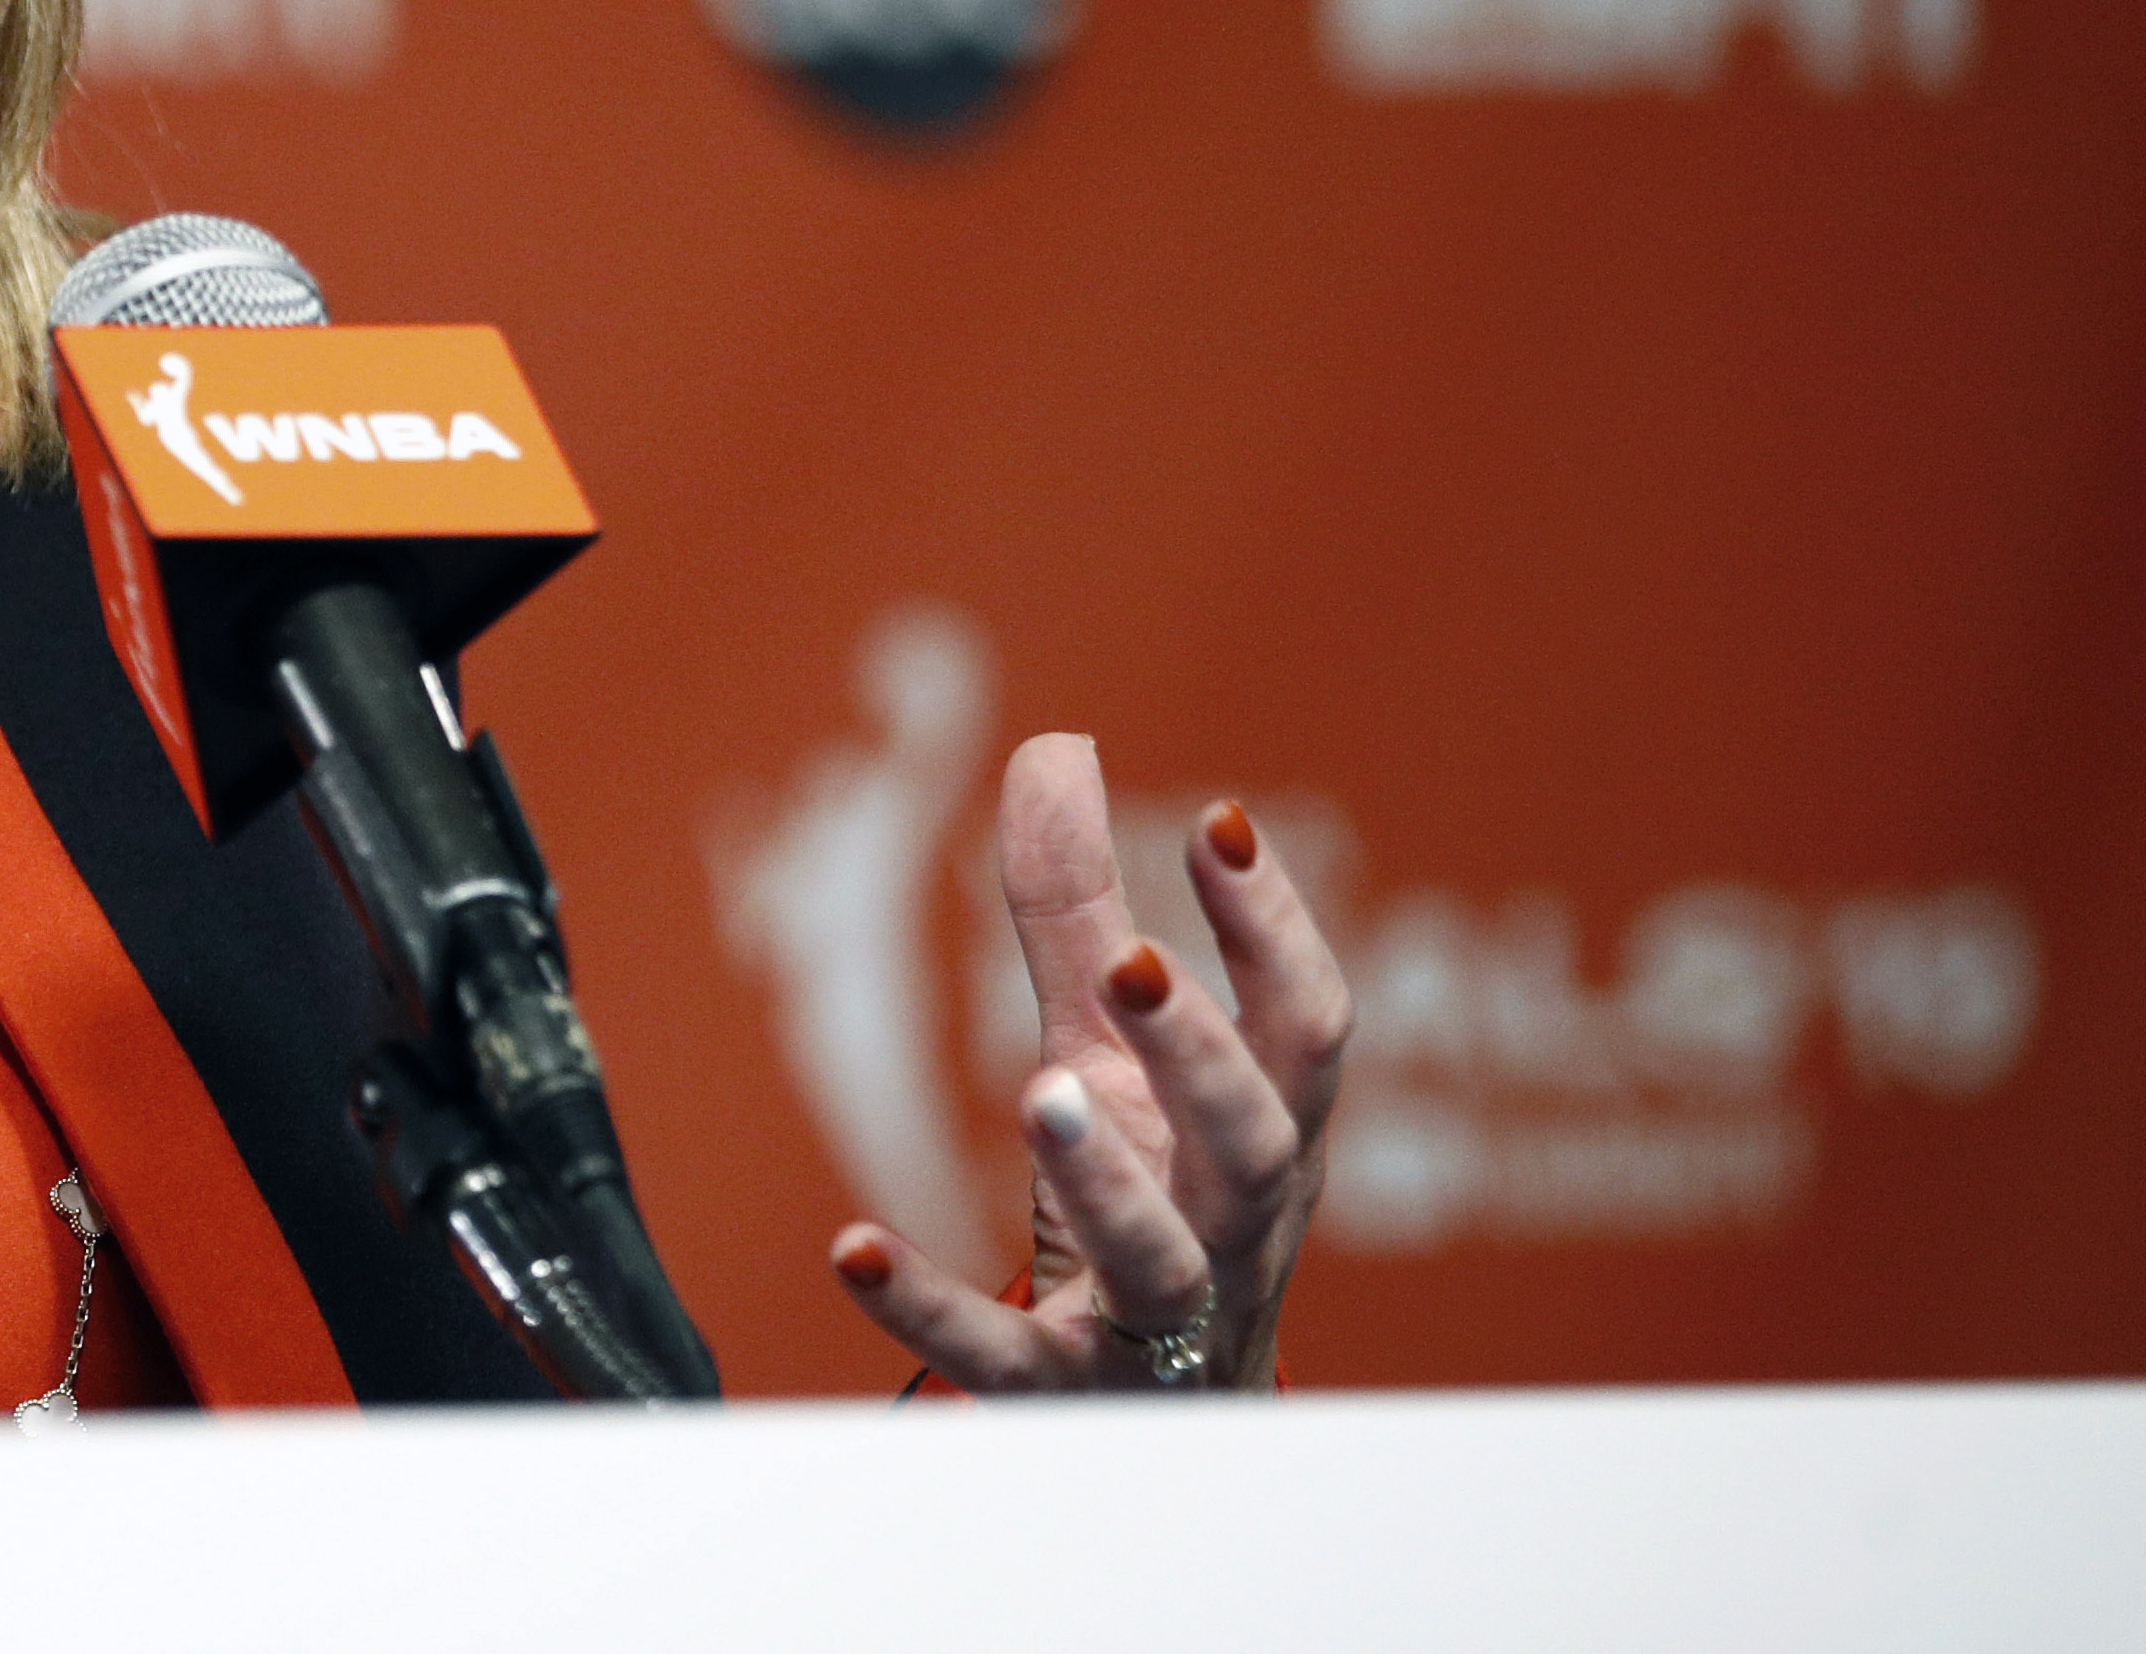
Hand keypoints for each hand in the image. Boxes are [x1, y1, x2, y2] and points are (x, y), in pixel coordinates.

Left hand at [825, 732, 1351, 1391]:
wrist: (1160, 1412)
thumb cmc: (1150, 1200)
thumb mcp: (1109, 1057)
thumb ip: (1076, 913)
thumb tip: (1057, 744)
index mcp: (1261, 1136)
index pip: (1306, 1032)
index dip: (1273, 930)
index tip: (1217, 821)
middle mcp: (1236, 1228)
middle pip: (1256, 1142)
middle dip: (1205, 1052)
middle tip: (1134, 962)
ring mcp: (1160, 1322)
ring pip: (1165, 1260)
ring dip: (1111, 1179)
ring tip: (1043, 1094)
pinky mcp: (1066, 1393)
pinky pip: (1004, 1361)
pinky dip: (929, 1306)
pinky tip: (850, 1247)